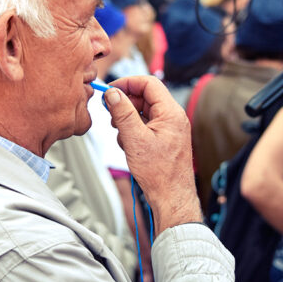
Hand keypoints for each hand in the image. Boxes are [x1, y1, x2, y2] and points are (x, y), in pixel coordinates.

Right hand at [104, 76, 202, 234]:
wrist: (172, 198)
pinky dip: (133, 131)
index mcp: (171, 113)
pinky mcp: (165, 140)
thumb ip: (123, 113)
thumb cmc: (159, 173)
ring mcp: (170, 129)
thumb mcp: (135, 139)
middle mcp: (173, 118)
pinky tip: (128, 145)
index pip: (149, 83)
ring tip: (121, 135)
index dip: (128, 83)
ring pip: (144, 112)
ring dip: (128, 119)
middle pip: (145, 97)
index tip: (111, 90)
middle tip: (109, 112)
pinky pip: (146, 126)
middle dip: (125, 103)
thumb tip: (113, 94)